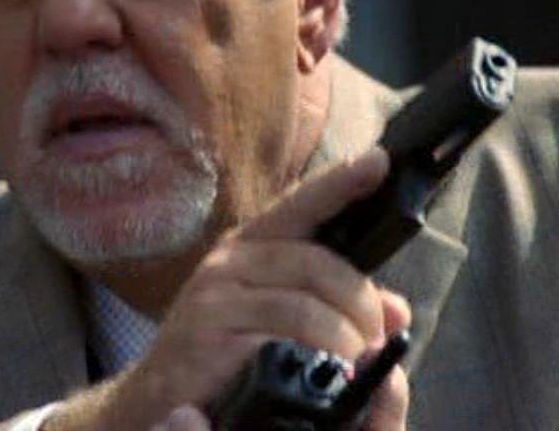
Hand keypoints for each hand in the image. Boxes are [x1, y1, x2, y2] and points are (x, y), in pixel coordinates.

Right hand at [110, 149, 411, 428]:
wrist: (161, 398)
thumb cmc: (226, 355)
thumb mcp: (286, 324)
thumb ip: (340, 309)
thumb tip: (397, 309)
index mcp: (253, 246)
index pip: (302, 204)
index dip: (341, 181)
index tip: (380, 160)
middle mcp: (232, 259)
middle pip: (317, 260)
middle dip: (361, 300)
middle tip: (379, 335)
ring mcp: (216, 292)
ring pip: (306, 298)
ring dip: (346, 333)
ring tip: (358, 360)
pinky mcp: (208, 328)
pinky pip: (283, 330)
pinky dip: (320, 350)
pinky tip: (329, 369)